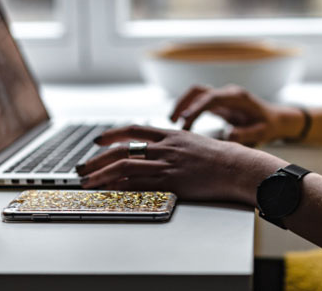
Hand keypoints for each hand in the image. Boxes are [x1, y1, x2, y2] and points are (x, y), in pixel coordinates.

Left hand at [75, 125, 285, 203]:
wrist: (238, 167)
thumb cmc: (223, 158)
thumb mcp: (195, 142)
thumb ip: (175, 145)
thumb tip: (159, 150)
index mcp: (171, 134)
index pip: (133, 129)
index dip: (112, 134)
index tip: (98, 140)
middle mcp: (165, 147)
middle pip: (122, 149)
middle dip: (98, 159)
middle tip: (83, 167)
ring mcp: (167, 164)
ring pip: (125, 166)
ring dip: (101, 174)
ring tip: (87, 181)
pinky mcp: (171, 182)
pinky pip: (139, 185)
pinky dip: (120, 188)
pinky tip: (109, 191)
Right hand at [169, 84, 303, 145]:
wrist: (276, 119)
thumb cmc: (269, 126)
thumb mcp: (262, 133)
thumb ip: (246, 134)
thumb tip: (228, 135)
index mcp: (237, 98)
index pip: (212, 98)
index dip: (196, 107)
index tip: (184, 120)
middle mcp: (228, 93)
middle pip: (199, 90)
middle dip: (183, 103)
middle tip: (172, 121)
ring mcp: (223, 96)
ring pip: (197, 94)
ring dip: (183, 104)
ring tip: (173, 121)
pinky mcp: (219, 102)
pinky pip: (200, 102)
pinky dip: (189, 110)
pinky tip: (184, 124)